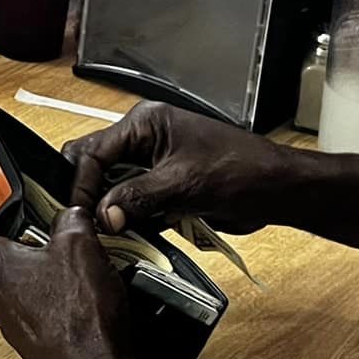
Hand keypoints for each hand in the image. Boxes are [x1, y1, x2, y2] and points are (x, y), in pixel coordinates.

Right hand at [64, 102, 299, 236]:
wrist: (277, 190)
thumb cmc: (243, 170)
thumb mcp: (184, 184)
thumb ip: (137, 197)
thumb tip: (102, 214)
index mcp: (145, 123)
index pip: (93, 150)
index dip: (82, 183)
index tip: (81, 212)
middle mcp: (144, 140)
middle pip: (96, 167)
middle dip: (92, 196)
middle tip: (91, 224)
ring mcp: (152, 166)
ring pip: (112, 189)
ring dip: (112, 212)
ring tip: (113, 233)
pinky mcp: (162, 189)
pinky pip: (132, 206)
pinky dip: (130, 222)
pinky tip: (134, 235)